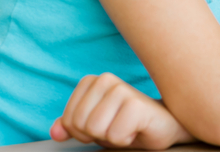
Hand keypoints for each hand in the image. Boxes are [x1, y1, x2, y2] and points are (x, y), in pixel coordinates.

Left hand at [51, 73, 193, 148]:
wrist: (163, 125)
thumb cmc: (128, 124)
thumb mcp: (94, 126)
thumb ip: (71, 127)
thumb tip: (55, 132)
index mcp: (93, 82)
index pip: (68, 119)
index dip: (81, 132)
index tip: (102, 125)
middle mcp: (106, 80)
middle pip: (79, 123)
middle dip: (96, 135)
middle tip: (115, 127)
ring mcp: (122, 90)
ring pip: (95, 129)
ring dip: (111, 137)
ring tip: (125, 128)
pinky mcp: (136, 105)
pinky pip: (115, 135)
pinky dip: (125, 139)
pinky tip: (136, 130)